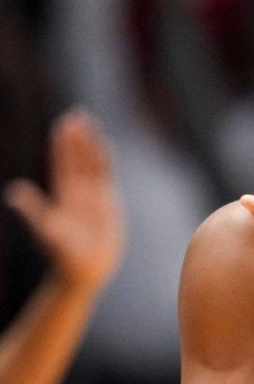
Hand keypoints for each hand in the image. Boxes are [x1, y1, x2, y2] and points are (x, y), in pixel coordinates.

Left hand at [5, 108, 122, 293]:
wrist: (85, 269)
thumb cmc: (63, 254)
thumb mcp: (46, 230)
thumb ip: (34, 210)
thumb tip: (15, 192)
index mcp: (62, 196)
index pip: (63, 164)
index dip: (63, 146)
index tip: (63, 126)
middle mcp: (77, 192)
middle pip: (77, 159)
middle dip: (77, 138)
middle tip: (76, 113)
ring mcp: (93, 196)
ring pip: (92, 164)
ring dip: (91, 144)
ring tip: (90, 123)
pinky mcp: (108, 204)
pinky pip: (107, 176)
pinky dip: (106, 160)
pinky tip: (105, 145)